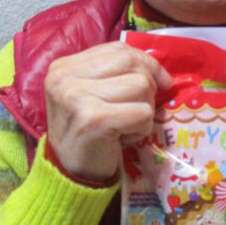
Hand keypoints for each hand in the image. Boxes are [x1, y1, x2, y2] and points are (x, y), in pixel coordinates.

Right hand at [44, 43, 170, 182]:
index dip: (146, 63)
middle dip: (147, 86)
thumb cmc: (87, 134)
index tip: (159, 81)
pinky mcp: (93, 119)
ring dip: (143, 110)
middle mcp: (64, 78)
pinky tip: (123, 138)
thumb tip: (161, 71)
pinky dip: (141, 129)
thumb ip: (115, 74)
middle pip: (131, 63)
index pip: (118, 49)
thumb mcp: (92, 95)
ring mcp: (76, 96)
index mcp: (64, 67)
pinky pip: (142, 113)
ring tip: (124, 126)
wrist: (68, 176)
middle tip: (136, 110)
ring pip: (141, 86)